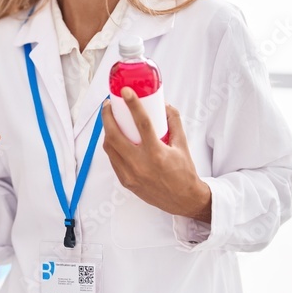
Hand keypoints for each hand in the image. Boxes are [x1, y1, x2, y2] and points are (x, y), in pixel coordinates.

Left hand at [101, 89, 211, 222]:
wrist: (183, 200)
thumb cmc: (184, 172)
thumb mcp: (182, 145)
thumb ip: (174, 122)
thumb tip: (164, 106)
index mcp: (156, 154)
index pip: (142, 124)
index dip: (133, 105)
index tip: (125, 91)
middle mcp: (140, 164)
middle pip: (114, 135)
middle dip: (107, 117)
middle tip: (109, 105)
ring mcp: (130, 174)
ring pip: (109, 147)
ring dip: (107, 131)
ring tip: (110, 120)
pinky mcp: (125, 181)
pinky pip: (113, 159)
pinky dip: (111, 146)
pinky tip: (114, 138)